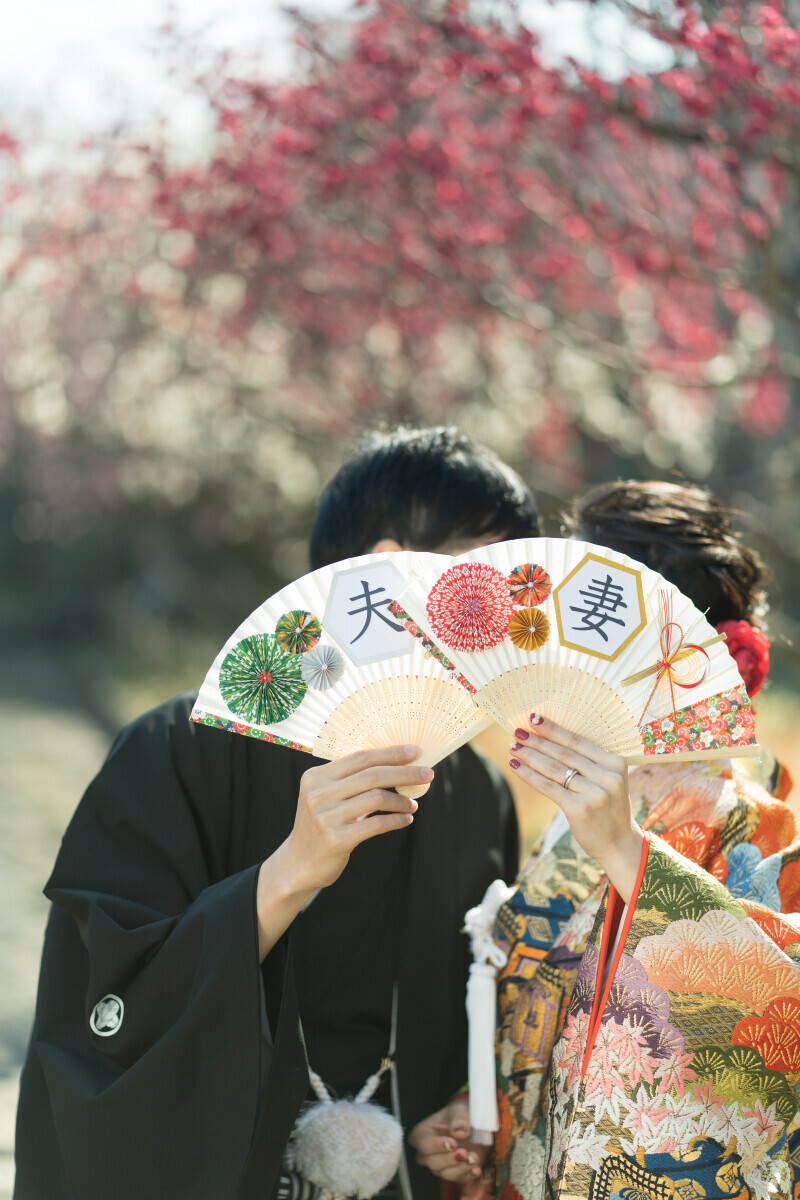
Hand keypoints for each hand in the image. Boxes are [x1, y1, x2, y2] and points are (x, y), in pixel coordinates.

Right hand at [256, 745, 431, 957]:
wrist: (298, 864)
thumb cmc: (320, 825)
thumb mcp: (325, 796)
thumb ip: (349, 780)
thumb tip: (394, 764)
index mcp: (316, 776)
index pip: (360, 758)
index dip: (390, 753)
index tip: (414, 752)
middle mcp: (318, 793)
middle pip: (372, 775)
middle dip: (405, 773)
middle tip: (427, 774)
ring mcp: (325, 817)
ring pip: (377, 798)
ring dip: (401, 800)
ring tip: (413, 804)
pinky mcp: (335, 839)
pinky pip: (376, 824)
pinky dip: (396, 820)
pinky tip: (406, 819)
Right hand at [409, 1099, 487, 1183]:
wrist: (473, 1125)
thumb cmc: (460, 1115)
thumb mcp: (460, 1109)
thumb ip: (459, 1119)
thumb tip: (460, 1132)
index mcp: (422, 1134)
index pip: (423, 1143)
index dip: (436, 1145)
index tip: (452, 1143)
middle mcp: (429, 1153)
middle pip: (433, 1162)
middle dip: (449, 1159)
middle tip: (464, 1152)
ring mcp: (441, 1165)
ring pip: (445, 1173)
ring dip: (461, 1168)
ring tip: (474, 1158)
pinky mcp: (455, 1173)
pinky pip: (459, 1179)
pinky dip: (469, 1175)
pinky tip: (476, 1169)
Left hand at [509, 714, 643, 902]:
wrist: (619, 843)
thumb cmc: (608, 807)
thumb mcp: (608, 780)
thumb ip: (588, 763)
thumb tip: (549, 741)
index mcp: (615, 762)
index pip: (578, 741)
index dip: (553, 729)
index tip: (534, 719)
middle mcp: (607, 776)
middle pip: (564, 753)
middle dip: (537, 741)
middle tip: (517, 731)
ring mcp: (594, 793)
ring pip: (554, 769)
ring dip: (530, 756)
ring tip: (513, 747)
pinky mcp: (579, 809)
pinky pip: (549, 787)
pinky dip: (530, 775)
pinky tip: (516, 766)